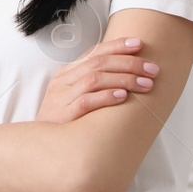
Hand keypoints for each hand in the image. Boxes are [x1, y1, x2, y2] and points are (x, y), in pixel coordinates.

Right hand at [35, 37, 158, 123]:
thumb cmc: (63, 121)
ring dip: (124, 79)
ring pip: (95, 78)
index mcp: (67, 73)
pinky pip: (87, 101)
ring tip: (146, 84)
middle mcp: (63, 81)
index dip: (117, 46)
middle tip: (152, 69)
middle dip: (129, 63)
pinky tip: (123, 96)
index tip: (139, 44)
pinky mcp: (63, 114)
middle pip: (99, 63)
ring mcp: (62, 97)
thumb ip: (93, 84)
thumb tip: (125, 73)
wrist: (40, 147)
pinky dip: (107, 96)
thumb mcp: (74, 96)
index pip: (94, 52)